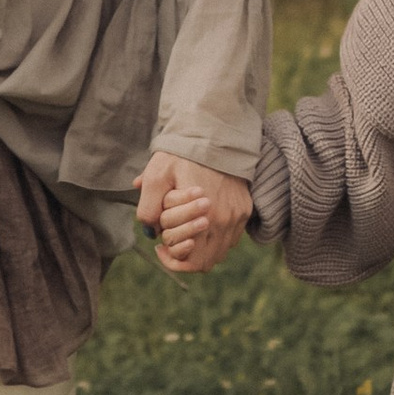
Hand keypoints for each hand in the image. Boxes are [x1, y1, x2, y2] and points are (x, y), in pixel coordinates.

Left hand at [135, 149, 253, 274]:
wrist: (215, 132)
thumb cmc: (182, 154)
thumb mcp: (156, 176)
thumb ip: (148, 208)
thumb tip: (150, 232)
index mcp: (205, 216)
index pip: (192, 261)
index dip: (172, 259)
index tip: (159, 246)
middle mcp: (226, 220)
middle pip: (206, 262)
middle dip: (184, 257)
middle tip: (168, 242)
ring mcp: (238, 216)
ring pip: (220, 252)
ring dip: (201, 250)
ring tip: (184, 233)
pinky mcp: (245, 209)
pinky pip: (231, 238)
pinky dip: (215, 239)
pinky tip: (200, 224)